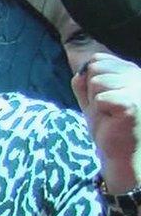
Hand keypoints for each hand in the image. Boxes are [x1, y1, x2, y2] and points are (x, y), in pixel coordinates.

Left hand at [72, 53, 140, 193]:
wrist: (121, 155)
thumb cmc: (109, 127)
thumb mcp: (92, 100)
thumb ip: (84, 83)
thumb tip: (80, 70)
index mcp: (132, 72)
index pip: (98, 60)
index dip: (91, 83)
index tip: (105, 100)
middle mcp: (139, 77)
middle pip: (95, 68)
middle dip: (92, 91)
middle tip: (107, 110)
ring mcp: (138, 89)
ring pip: (96, 82)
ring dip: (96, 102)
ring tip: (110, 116)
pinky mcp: (131, 104)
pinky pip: (99, 99)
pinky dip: (99, 112)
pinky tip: (113, 122)